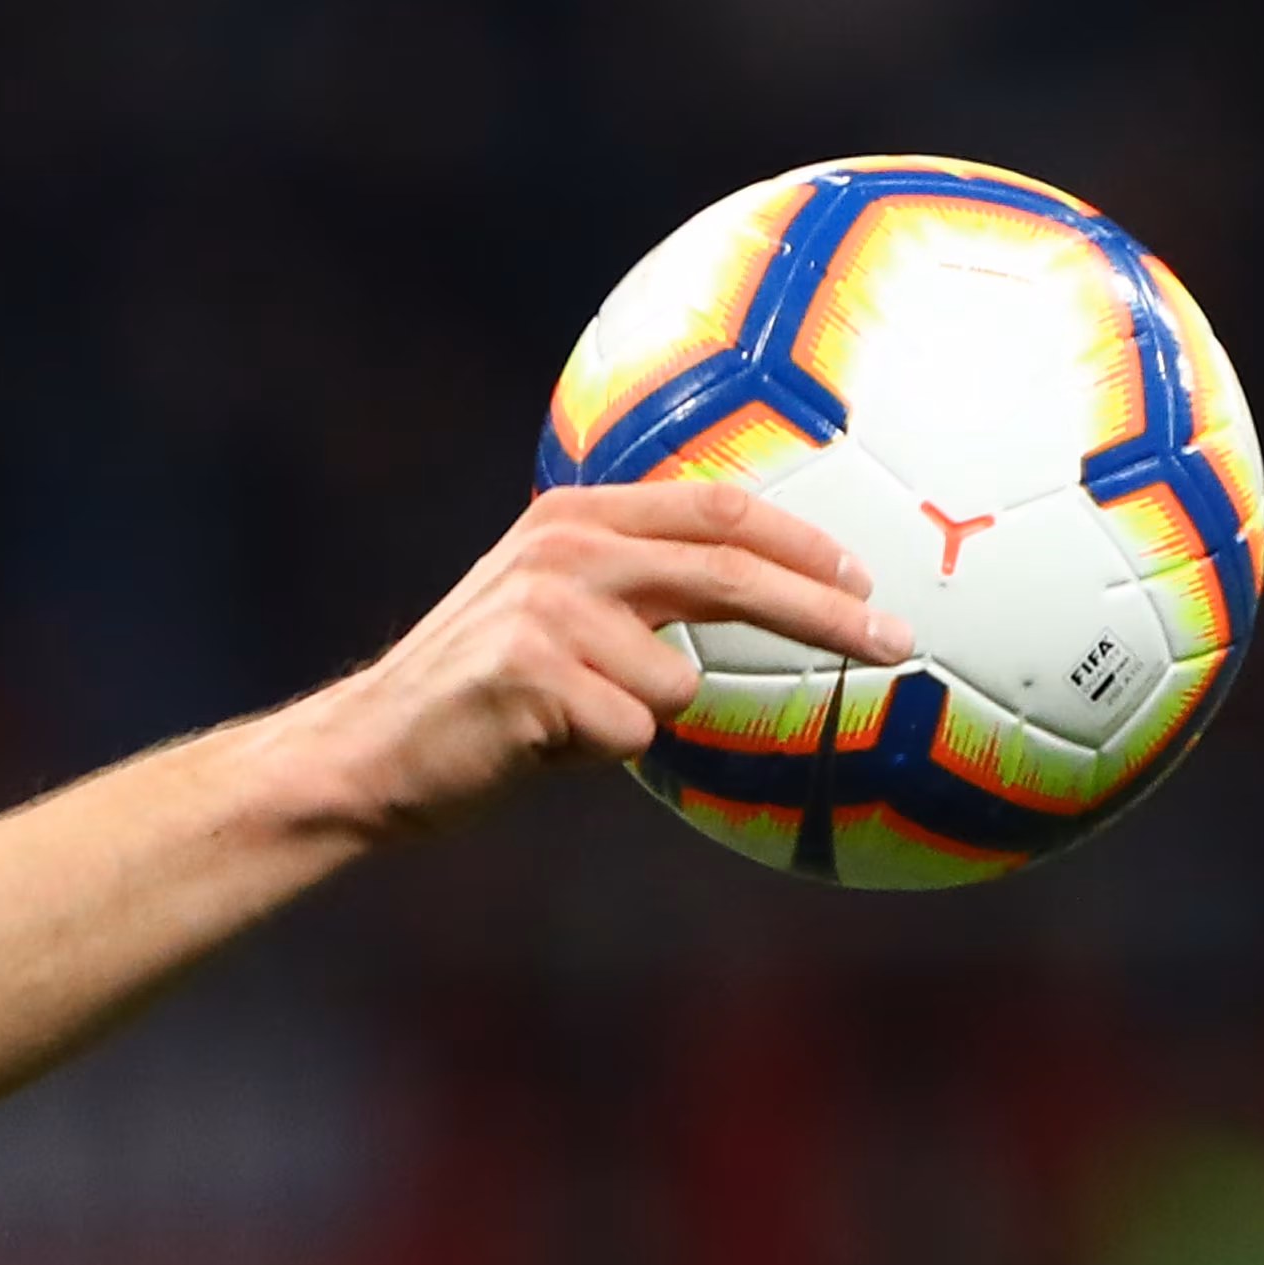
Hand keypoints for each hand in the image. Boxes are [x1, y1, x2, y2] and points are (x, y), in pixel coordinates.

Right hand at [304, 479, 909, 836]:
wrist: (368, 750)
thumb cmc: (478, 699)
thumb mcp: (552, 613)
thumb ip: (639, 593)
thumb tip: (771, 603)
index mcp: (573, 517)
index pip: (717, 509)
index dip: (801, 541)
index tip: (865, 577)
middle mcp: (563, 548)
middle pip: (731, 571)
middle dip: (826, 612)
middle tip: (895, 643)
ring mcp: (546, 608)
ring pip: (678, 684)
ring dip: (640, 720)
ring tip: (564, 724)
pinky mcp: (534, 675)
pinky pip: (632, 733)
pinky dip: (600, 755)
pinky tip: (536, 745)